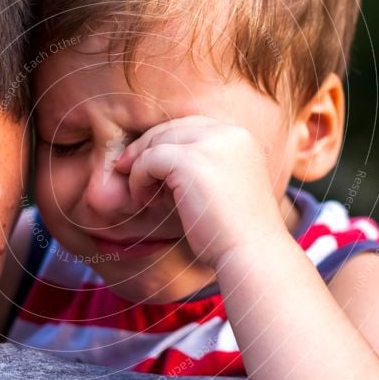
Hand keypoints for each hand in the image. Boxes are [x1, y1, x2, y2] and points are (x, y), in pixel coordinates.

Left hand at [114, 116, 285, 269]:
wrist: (252, 253)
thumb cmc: (234, 231)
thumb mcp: (221, 186)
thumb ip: (200, 165)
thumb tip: (159, 156)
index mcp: (240, 137)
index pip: (192, 126)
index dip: (165, 142)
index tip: (147, 164)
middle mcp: (229, 133)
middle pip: (172, 128)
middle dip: (146, 148)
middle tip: (126, 170)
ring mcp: (211, 144)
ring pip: (158, 141)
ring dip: (141, 166)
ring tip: (142, 195)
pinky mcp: (190, 161)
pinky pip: (149, 159)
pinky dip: (139, 178)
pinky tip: (143, 200)